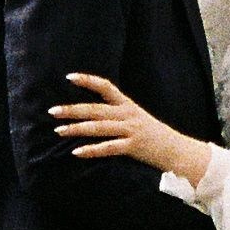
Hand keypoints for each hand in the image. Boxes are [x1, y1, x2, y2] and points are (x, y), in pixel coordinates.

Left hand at [53, 71, 210, 190]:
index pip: (106, 87)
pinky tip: (76, 152)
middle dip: (72, 110)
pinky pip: (109, 148)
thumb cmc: (153, 135)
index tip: (69, 77)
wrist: (177, 150)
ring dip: (77, 129)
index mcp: (128, 105)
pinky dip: (92, 150)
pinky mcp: (134, 147)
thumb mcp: (136, 118)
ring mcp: (131, 130)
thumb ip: (117, 114)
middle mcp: (128, 115)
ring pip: (99, 127)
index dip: (88, 81)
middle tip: (52, 111)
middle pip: (96, 109)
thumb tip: (91, 114)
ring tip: (59, 130)